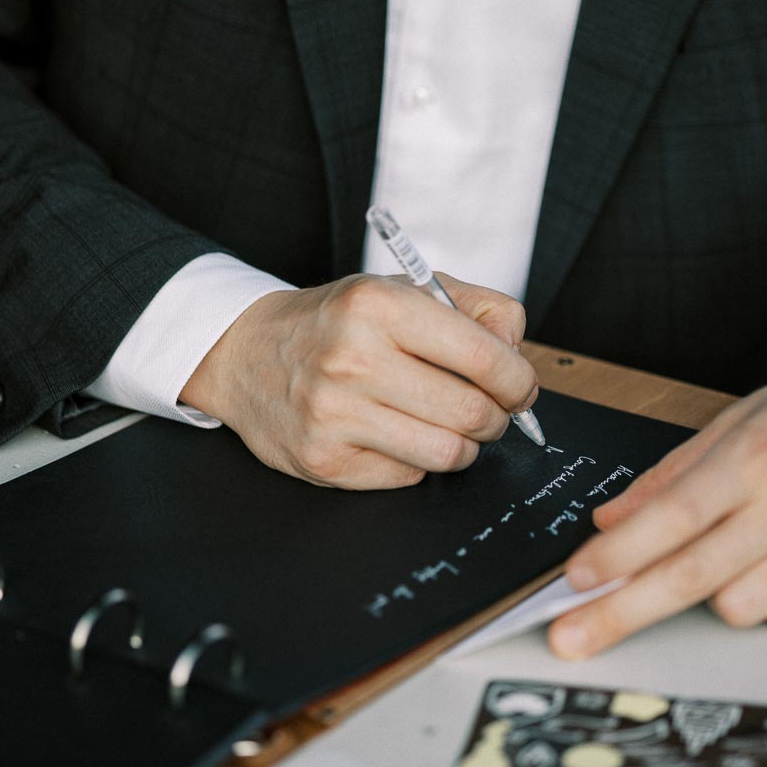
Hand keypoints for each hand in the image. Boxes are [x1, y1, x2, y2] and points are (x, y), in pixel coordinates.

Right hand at [180, 273, 537, 487]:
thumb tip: (518, 351)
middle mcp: (352, 358)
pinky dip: (415, 462)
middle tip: (489, 412)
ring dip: (463, 447)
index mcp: (379, 306)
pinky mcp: (323, 460)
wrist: (246, 352)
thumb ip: (475, 308)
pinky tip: (396, 436)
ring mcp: (333, 414)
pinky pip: (407, 477)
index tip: (521, 388)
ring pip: (446, 454)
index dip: (518, 381)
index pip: (484, 356)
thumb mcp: (403, 290)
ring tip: (450, 427)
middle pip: (472, 413)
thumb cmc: (337, 322)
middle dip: (497, 419)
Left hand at [549, 341, 766, 657]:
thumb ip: (673, 474)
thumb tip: (612, 519)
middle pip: (691, 574)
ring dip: (712, 600)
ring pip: (742, 607)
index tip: (576, 580)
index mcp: (753, 458)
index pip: (671, 516)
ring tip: (725, 566)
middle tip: (573, 637)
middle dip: (621, 612)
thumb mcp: (742, 419)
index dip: (618, 553)